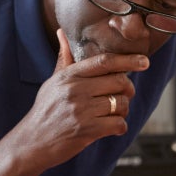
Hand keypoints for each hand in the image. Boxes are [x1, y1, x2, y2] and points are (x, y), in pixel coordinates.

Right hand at [8, 29, 146, 168]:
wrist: (31, 142)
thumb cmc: (45, 111)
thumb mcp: (53, 82)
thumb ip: (64, 59)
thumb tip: (61, 33)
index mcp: (70, 76)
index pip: (104, 62)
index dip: (128, 60)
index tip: (144, 61)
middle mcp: (76, 90)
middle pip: (119, 81)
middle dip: (128, 90)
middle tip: (123, 95)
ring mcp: (81, 110)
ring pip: (121, 104)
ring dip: (123, 111)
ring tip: (112, 114)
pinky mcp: (87, 130)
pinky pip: (118, 124)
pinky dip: (119, 127)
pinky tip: (111, 127)